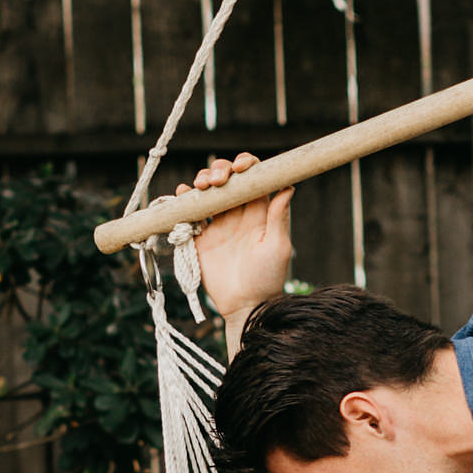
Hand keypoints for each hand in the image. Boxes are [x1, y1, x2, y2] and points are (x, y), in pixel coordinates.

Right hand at [180, 154, 293, 323]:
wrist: (244, 306)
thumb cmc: (267, 279)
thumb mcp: (277, 248)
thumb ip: (278, 217)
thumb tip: (288, 186)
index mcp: (260, 212)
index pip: (253, 179)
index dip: (246, 165)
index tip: (240, 167)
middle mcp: (239, 213)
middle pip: (228, 179)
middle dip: (220, 170)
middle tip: (216, 181)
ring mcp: (218, 224)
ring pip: (208, 190)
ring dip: (203, 180)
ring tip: (201, 186)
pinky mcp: (200, 236)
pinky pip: (190, 211)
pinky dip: (184, 198)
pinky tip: (185, 194)